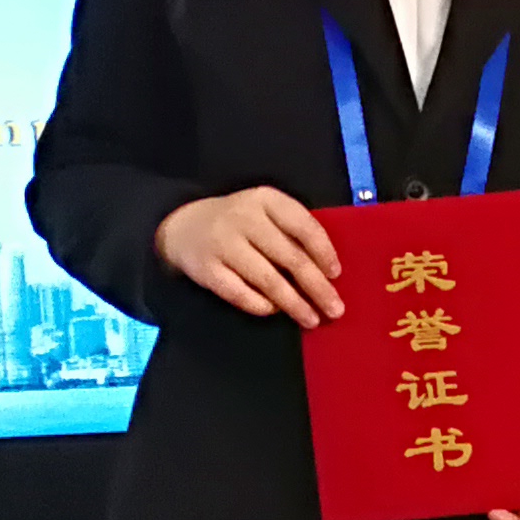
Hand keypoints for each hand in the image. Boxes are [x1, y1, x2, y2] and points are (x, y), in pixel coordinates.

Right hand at [155, 186, 341, 324]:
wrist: (183, 226)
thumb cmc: (241, 223)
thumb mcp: (266, 213)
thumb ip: (293, 232)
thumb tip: (327, 273)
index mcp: (266, 200)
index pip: (303, 225)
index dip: (324, 252)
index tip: (336, 274)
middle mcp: (245, 218)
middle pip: (290, 257)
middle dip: (317, 287)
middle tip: (335, 309)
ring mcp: (223, 244)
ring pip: (267, 279)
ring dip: (294, 303)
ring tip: (312, 319)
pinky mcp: (206, 269)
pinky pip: (239, 293)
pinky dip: (260, 305)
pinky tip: (275, 311)